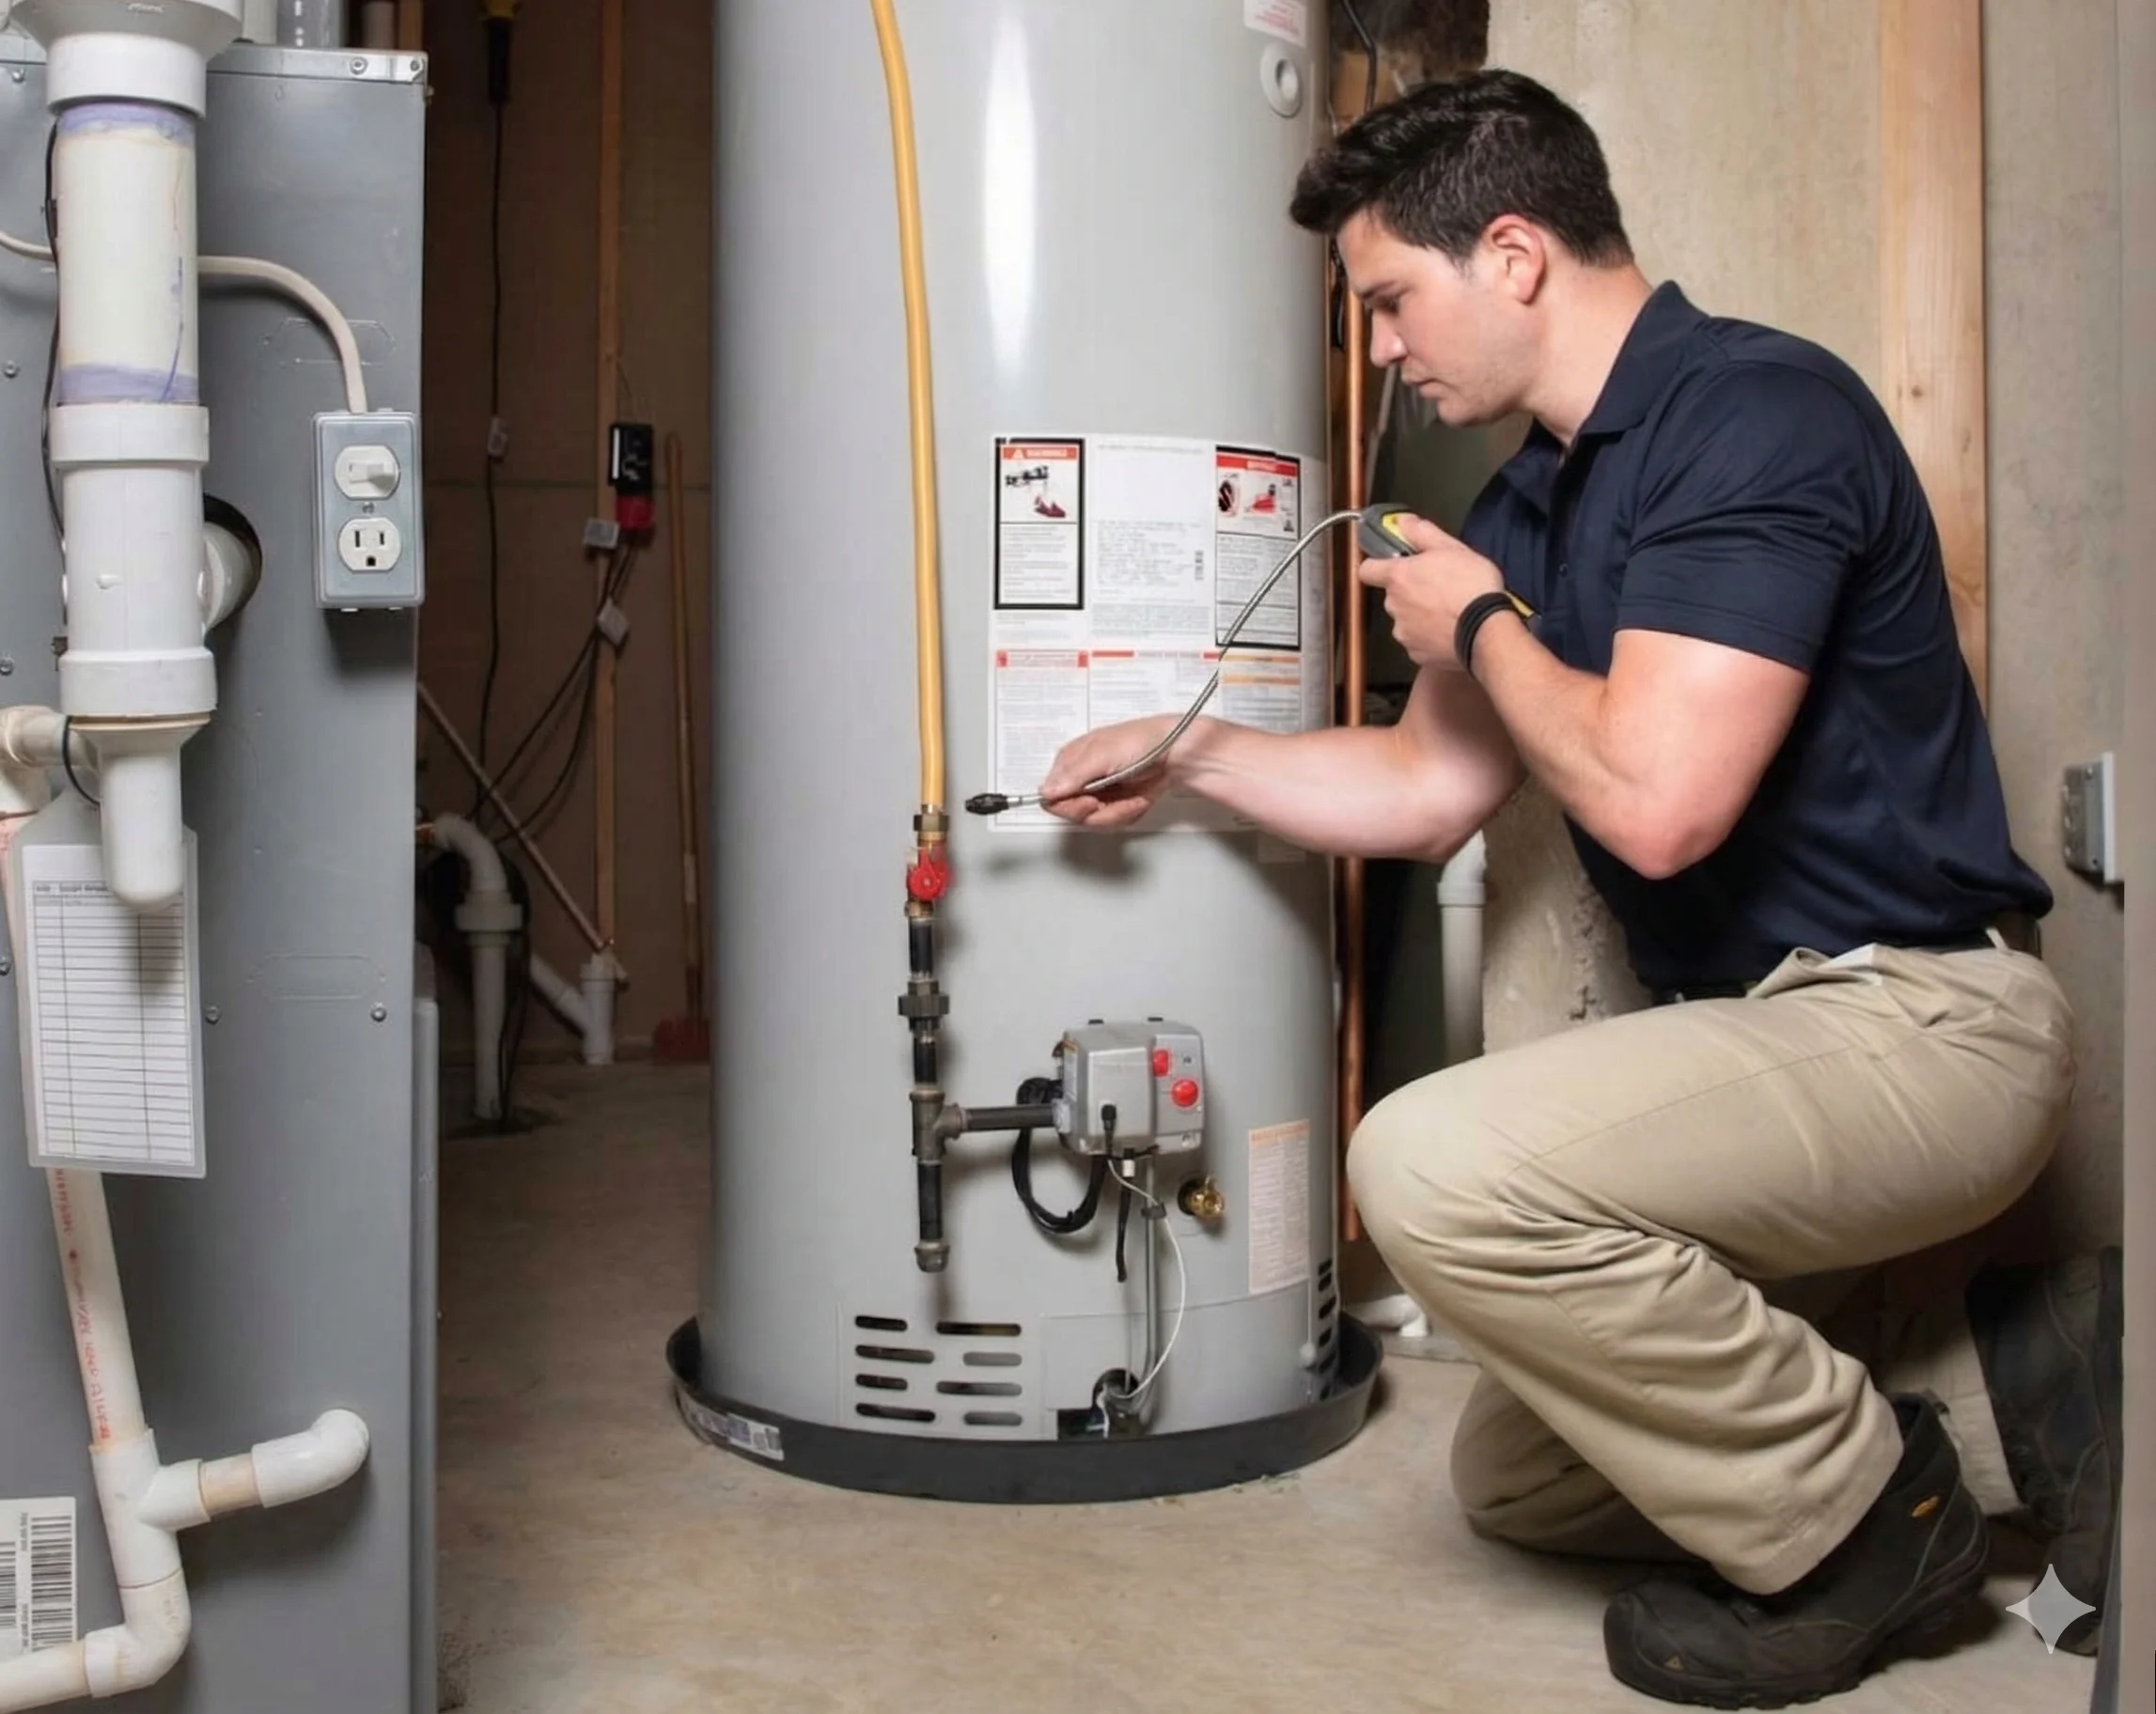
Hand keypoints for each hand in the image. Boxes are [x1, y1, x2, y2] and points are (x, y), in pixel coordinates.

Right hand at [1038, 714, 1180, 827]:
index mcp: (1071, 761)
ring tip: (1131, 797)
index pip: (1050, 796)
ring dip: (1117, 812)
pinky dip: (1128, 813)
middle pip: (1071, 813)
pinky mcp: (1117, 804)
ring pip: (1094, 821)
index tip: (1088, 800)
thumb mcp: (1102, 755)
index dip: (1067, 805)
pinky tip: (1137, 799)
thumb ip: (1073, 775)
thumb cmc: (1143, 741)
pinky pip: (1113, 822)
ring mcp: (1100, 793)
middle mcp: (1082, 778)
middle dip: (1095, 811)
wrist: (1177, 753)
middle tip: (1106, 801)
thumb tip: (1045, 791)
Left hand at [1357, 513, 1505, 668]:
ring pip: (1406, 620)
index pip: (1367, 570)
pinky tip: (1450, 630)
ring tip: (1448, 611)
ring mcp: (1404, 633)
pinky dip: (1430, 637)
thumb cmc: (1472, 587)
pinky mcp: (1416, 654)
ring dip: (1420, 616)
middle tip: (1437, 587)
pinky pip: (1418, 642)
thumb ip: (1422, 533)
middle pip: (1393, 596)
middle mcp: (1394, 606)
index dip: (1376, 566)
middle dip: (1410, 592)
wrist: (1487, 631)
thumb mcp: (1452, 548)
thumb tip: (1403, 521)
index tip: (1389, 564)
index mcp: (1398, 577)